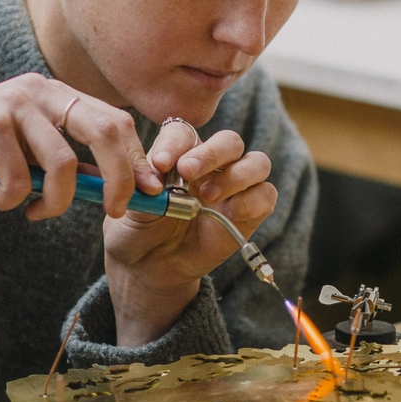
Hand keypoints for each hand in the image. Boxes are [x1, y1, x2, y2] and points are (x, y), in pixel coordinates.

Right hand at [0, 73, 161, 219]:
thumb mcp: (31, 157)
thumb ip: (72, 165)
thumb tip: (123, 188)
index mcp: (58, 94)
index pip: (115, 121)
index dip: (137, 159)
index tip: (150, 191)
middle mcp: (41, 90)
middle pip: (107, 131)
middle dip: (121, 178)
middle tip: (115, 210)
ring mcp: (16, 102)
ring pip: (64, 165)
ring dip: (53, 202)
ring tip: (32, 210)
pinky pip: (21, 178)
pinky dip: (12, 200)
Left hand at [103, 120, 276, 345]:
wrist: (151, 268)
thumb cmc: (139, 230)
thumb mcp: (133, 207)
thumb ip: (145, 186)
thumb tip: (157, 172)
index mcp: (181, 154)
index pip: (186, 133)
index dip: (175, 143)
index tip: (160, 163)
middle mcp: (214, 165)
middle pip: (229, 141)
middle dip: (210, 153)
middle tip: (187, 171)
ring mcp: (236, 187)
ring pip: (257, 162)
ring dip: (236, 175)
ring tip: (207, 195)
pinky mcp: (251, 212)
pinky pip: (266, 195)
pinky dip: (252, 200)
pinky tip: (230, 212)